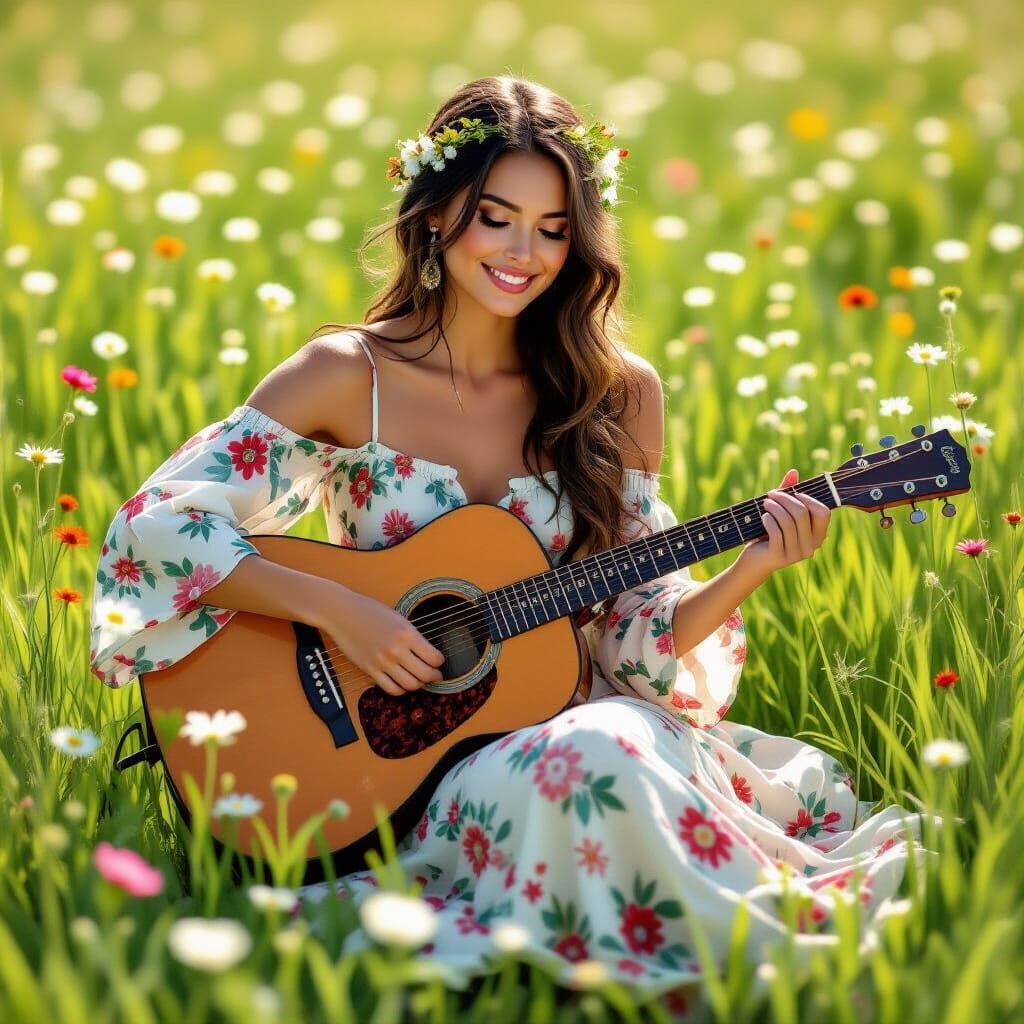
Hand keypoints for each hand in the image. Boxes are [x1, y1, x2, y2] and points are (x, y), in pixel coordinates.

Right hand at [315, 587, 444, 697]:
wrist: (342, 613)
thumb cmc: (369, 611)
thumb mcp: (398, 618)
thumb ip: (413, 636)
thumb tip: (428, 653)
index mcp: (407, 634)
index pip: (434, 658)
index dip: (440, 662)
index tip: (439, 661)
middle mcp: (396, 650)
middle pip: (425, 674)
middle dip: (434, 676)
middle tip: (435, 675)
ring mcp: (382, 662)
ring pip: (410, 685)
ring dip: (418, 685)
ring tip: (419, 679)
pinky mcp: (369, 670)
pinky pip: (391, 688)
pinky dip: (401, 690)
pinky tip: (402, 682)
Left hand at [735, 467, 831, 580]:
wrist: (754, 561)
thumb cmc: (770, 533)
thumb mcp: (781, 514)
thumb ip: (788, 494)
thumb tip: (793, 472)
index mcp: (818, 535)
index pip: (823, 513)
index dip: (808, 499)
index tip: (794, 492)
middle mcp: (811, 546)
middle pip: (803, 513)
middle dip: (785, 498)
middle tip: (771, 494)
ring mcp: (796, 554)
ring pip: (788, 522)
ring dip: (774, 507)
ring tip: (765, 503)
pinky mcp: (780, 556)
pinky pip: (776, 532)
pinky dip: (768, 520)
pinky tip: (763, 517)